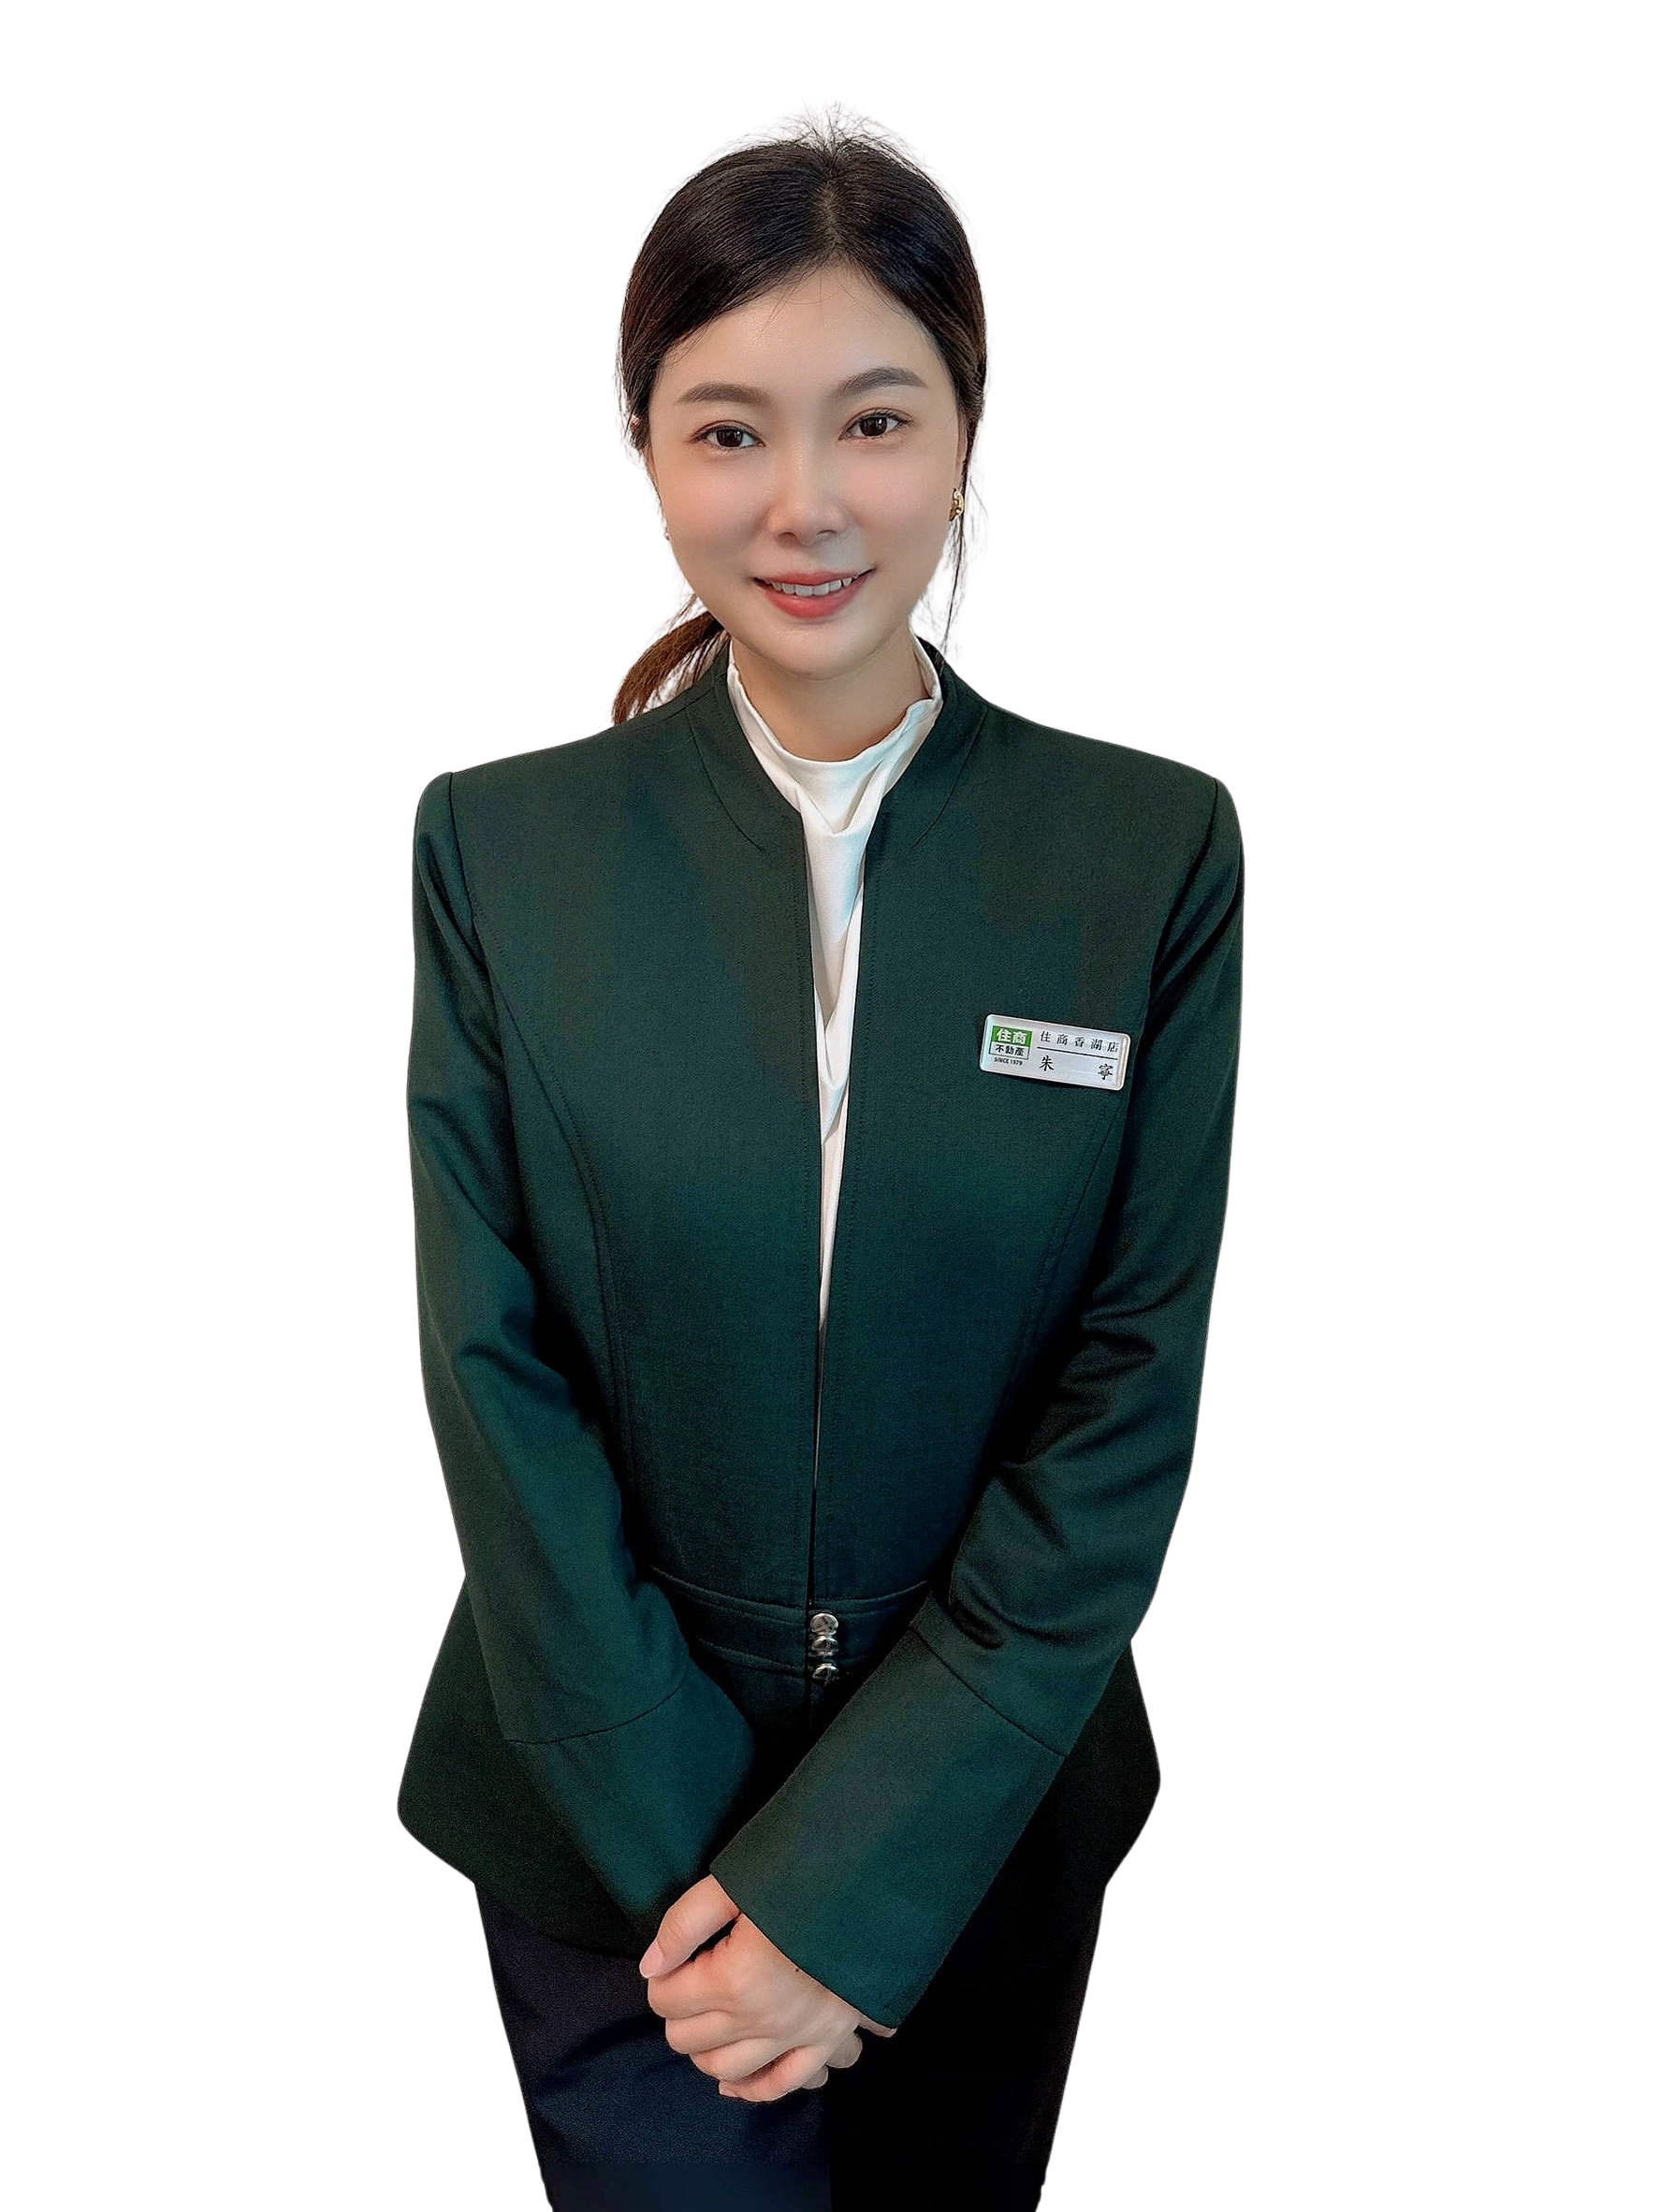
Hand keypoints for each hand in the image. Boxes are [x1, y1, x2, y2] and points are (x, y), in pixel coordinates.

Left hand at [639, 1875, 896, 2101]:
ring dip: (705, 2051)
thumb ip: (685, 1922)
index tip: (673, 1959)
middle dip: (677, 2013)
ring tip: (706, 2022)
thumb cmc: (801, 1876)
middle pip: (688, 2039)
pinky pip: (782, 2084)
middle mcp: (760, 2019)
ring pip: (726, 2069)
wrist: (872, 1890)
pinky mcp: (823, 2041)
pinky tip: (734, 2081)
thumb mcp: (735, 1883)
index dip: (661, 1977)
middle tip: (688, 1982)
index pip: (666, 1998)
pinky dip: (754, 2088)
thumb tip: (651, 1965)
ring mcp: (794, 2036)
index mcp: (735, 1978)